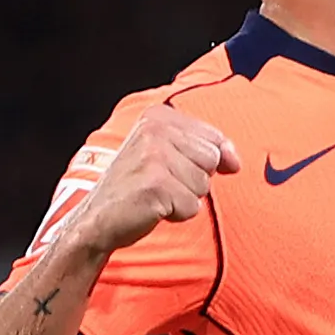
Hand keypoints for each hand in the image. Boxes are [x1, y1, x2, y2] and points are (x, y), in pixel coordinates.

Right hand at [60, 108, 239, 261]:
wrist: (98, 218)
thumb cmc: (137, 188)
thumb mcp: (167, 155)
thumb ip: (205, 149)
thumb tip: (235, 162)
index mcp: (158, 116)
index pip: (214, 139)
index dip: (209, 162)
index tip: (181, 171)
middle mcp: (155, 129)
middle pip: (212, 160)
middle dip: (194, 180)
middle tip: (162, 185)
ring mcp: (154, 155)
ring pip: (204, 185)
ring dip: (184, 198)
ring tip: (157, 196)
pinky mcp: (155, 184)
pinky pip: (192, 206)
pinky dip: (177, 214)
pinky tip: (154, 208)